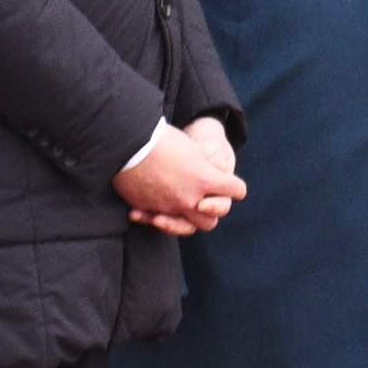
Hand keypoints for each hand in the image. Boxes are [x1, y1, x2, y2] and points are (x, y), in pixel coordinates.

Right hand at [115, 123, 245, 236]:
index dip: (235, 187)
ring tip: (178, 212)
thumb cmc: (165, 140)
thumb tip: (212, 175)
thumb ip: (206, 167)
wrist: (131, 143)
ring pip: (186, 227)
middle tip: (203, 202)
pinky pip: (157, 221)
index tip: (230, 185)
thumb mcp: (194, 149)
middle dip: (210, 212)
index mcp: (207, 179)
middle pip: (211, 219)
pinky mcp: (148, 208)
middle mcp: (190, 198)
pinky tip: (149, 211)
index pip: (236, 190)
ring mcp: (169, 206)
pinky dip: (153, 217)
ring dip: (183, 222)